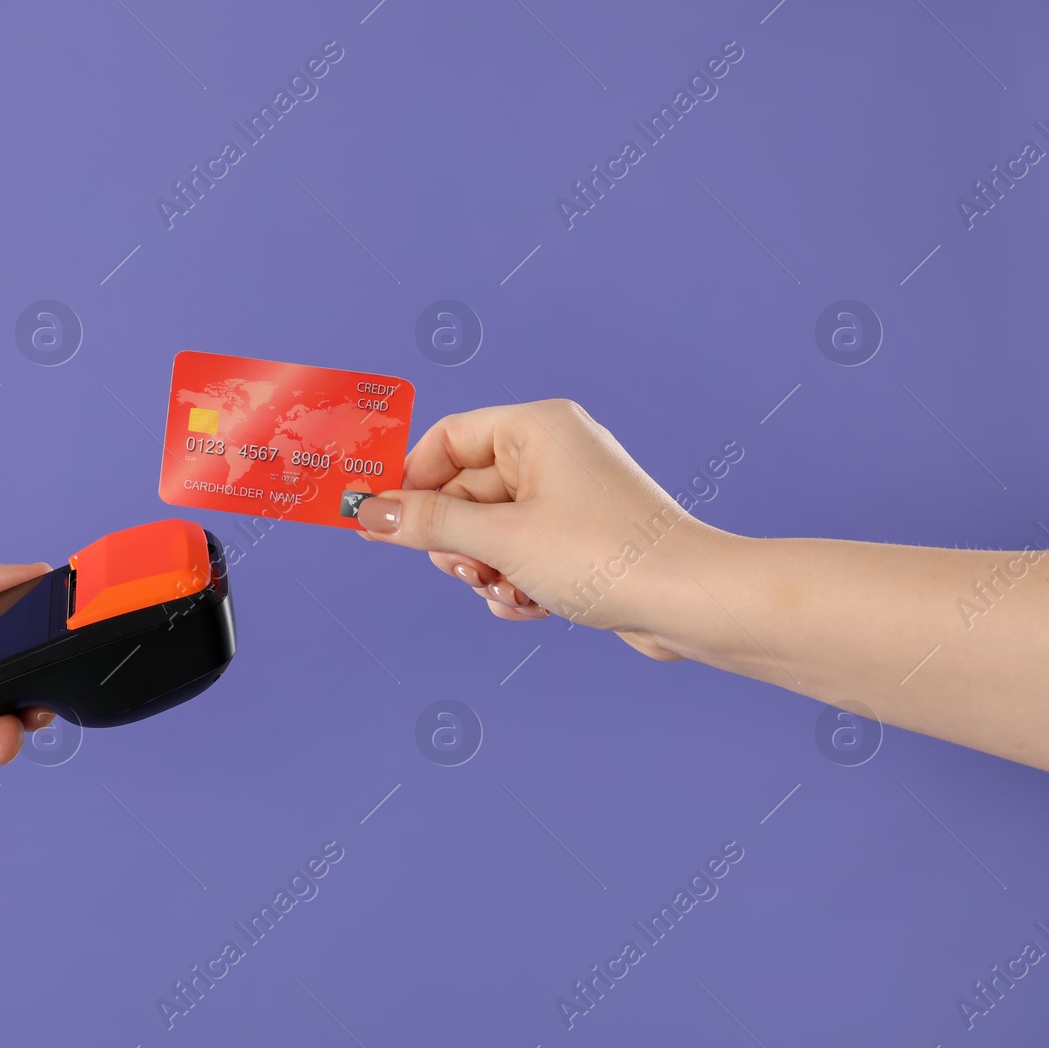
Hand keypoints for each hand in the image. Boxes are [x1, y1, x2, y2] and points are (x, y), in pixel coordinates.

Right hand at [355, 401, 726, 660]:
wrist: (690, 602)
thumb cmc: (608, 554)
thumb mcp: (501, 540)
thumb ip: (430, 524)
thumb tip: (371, 514)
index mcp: (536, 429)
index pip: (447, 438)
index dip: (411, 480)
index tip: (381, 520)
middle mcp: (553, 454)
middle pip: (463, 491)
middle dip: (457, 541)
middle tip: (467, 567)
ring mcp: (568, 498)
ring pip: (488, 531)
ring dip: (485, 569)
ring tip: (508, 588)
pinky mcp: (579, 539)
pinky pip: (520, 554)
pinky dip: (515, 582)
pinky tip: (532, 604)